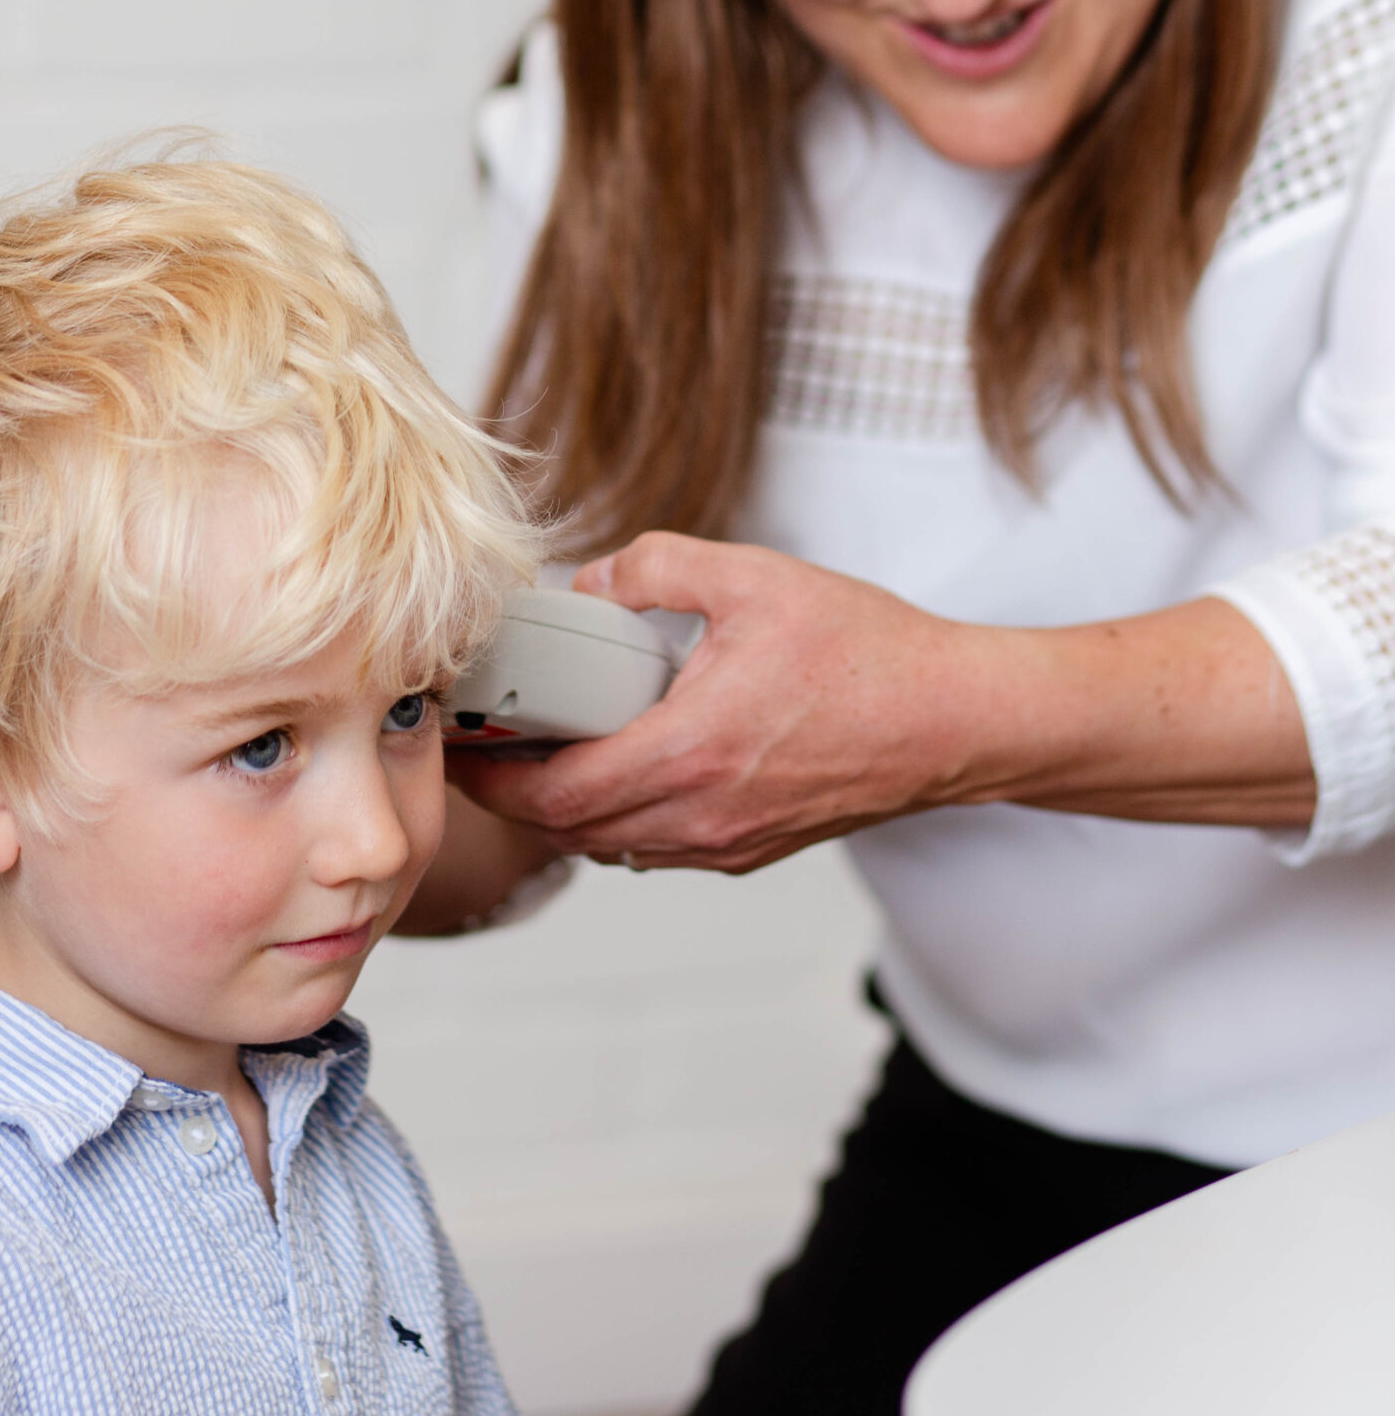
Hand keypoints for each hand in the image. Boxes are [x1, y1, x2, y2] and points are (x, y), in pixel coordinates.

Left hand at [447, 533, 982, 872]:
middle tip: (489, 745)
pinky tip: (626, 764)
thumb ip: (653, 566)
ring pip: (611, 846)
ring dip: (567, 810)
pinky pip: (659, 849)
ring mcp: (728, 843)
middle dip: (515, 794)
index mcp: (687, 753)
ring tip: (547, 751)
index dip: (490, 776)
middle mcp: (700, 815)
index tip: (461, 744)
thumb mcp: (750, 577)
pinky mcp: (754, 849)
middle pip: (568, 831)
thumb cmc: (868, 654)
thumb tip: (591, 582)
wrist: (955, 720)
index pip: (551, 794)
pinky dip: (621, 818)